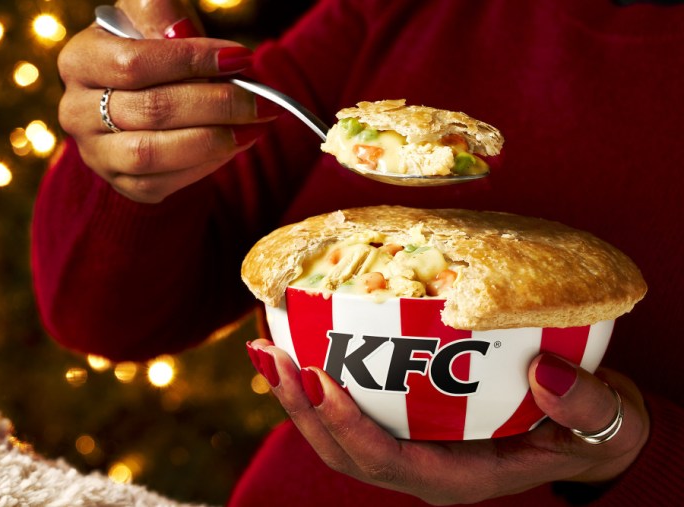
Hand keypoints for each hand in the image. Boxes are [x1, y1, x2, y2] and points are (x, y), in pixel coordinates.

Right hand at [57, 0, 277, 202]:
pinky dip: (203, 165)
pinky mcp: (121, 183)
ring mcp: (96, 153)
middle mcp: (76, 111)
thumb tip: (180, 31)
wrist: (139, 99)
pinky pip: (162, 183)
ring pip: (153, 153)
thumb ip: (162, 14)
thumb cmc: (152, 52)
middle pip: (151, 110)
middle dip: (216, 104)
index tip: (240, 58)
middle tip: (262, 100)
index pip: (135, 63)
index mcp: (80, 60)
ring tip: (254, 125)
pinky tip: (233, 145)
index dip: (191, 61)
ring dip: (213, 140)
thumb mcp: (152, 20)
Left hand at [247, 339, 649, 504]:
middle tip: (273, 356)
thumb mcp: (599, 425)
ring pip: (335, 433)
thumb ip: (581, 409)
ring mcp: (406, 447)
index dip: (347, 426)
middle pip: (342, 451)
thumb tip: (548, 372)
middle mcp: (419, 467)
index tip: (319, 377)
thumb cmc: (585, 431)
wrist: (581, 435)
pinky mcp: (403, 421)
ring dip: (297, 394)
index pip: (386, 462)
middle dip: (301, 407)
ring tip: (266, 348)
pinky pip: (351, 406)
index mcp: (455, 478)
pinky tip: (298, 339)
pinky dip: (319, 379)